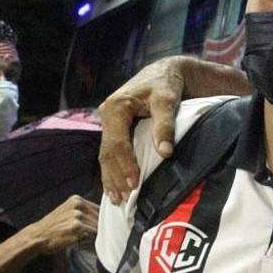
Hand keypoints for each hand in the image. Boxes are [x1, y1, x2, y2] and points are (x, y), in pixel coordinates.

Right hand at [27, 195, 97, 254]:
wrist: (37, 236)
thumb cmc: (53, 228)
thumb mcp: (67, 212)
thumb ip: (83, 212)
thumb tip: (103, 218)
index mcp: (76, 200)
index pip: (99, 209)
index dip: (101, 220)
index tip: (100, 227)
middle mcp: (78, 205)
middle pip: (100, 218)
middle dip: (99, 228)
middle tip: (88, 235)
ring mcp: (77, 215)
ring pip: (98, 227)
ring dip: (94, 235)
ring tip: (82, 238)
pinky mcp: (76, 227)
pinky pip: (93, 234)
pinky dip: (90, 240)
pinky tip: (80, 241)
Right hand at [97, 58, 186, 203]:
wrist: (165, 73)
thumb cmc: (166, 85)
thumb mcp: (167, 101)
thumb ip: (165, 125)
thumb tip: (164, 153)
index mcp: (116, 107)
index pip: (118, 143)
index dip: (125, 165)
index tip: (134, 183)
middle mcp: (108, 115)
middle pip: (108, 152)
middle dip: (115, 176)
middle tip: (124, 198)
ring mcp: (110, 123)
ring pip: (106, 155)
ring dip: (111, 177)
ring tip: (117, 198)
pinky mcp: (116, 129)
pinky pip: (111, 152)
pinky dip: (113, 170)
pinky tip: (115, 186)